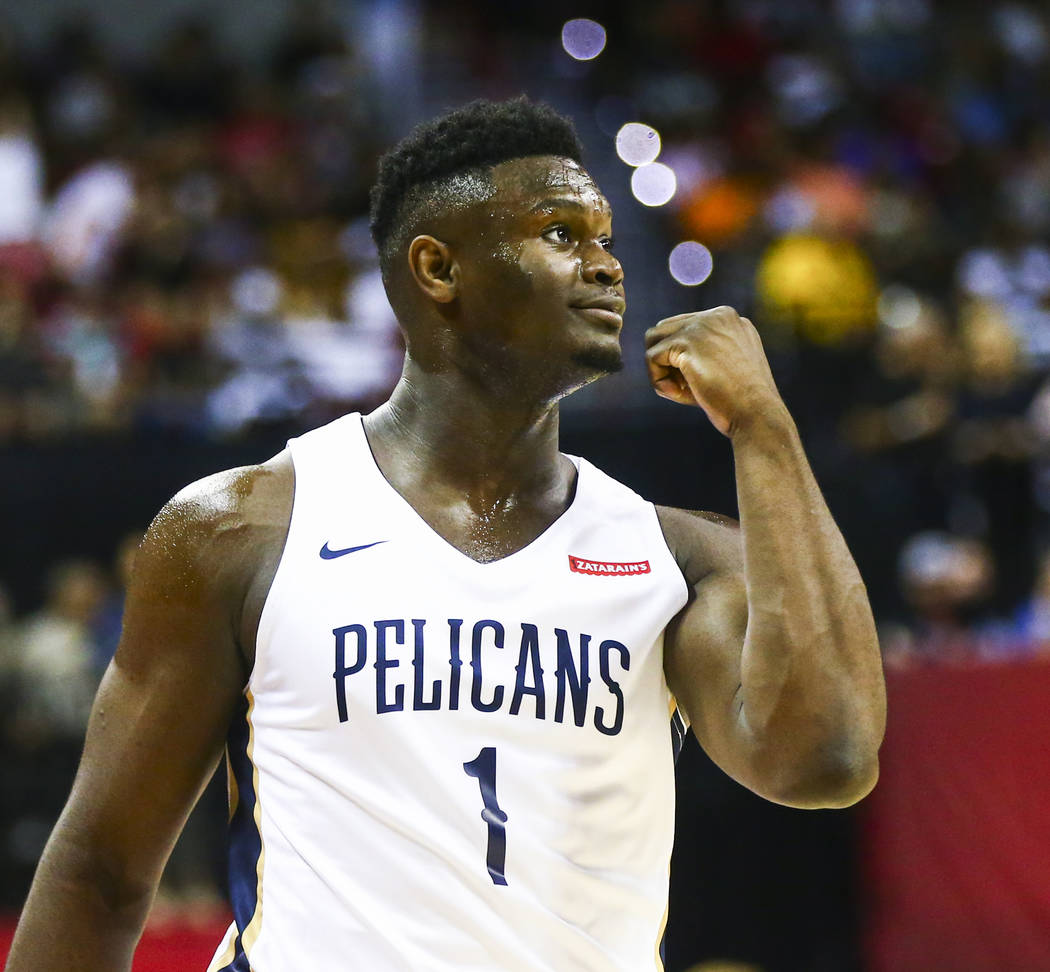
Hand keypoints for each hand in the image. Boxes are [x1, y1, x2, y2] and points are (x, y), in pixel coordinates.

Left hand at [645, 306, 781, 435]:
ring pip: (654, 339)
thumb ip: (698, 355)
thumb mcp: (722, 370)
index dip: (680, 359)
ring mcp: (703, 324)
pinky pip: (651, 356)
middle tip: (684, 389)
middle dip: (667, 362)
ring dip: (658, 368)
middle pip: (666, 330)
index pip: (685, 328)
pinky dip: (656, 379)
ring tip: (677, 391)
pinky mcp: (688, 341)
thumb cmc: (740, 402)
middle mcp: (717, 315)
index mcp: (729, 320)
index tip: (695, 384)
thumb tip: (656, 354)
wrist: (758, 414)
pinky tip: (676, 393)